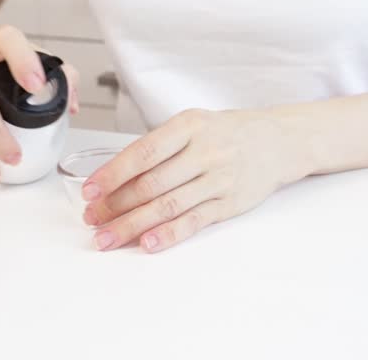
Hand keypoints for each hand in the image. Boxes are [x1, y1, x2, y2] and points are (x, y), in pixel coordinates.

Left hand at [81, 108, 310, 252]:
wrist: (278, 141)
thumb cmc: (227, 133)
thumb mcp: (193, 124)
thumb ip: (159, 147)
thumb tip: (114, 179)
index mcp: (190, 126)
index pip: (144, 153)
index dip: (113, 174)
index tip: (90, 190)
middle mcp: (205, 152)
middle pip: (152, 184)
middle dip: (115, 204)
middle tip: (92, 218)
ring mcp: (219, 179)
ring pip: (168, 205)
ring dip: (133, 224)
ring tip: (108, 237)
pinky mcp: (230, 203)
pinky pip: (194, 221)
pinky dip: (169, 234)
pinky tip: (147, 243)